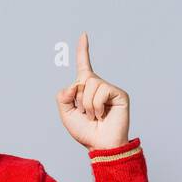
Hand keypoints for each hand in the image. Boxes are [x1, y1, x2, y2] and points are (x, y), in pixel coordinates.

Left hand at [55, 32, 130, 149]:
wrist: (101, 145)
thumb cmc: (86, 132)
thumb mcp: (66, 114)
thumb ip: (62, 97)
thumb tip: (74, 84)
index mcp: (86, 88)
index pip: (83, 66)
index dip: (82, 51)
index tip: (83, 35)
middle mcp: (98, 85)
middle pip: (81, 79)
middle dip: (78, 100)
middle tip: (87, 115)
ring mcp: (110, 89)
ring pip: (90, 85)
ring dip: (87, 105)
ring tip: (94, 116)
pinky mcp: (119, 94)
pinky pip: (101, 91)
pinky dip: (96, 106)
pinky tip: (102, 115)